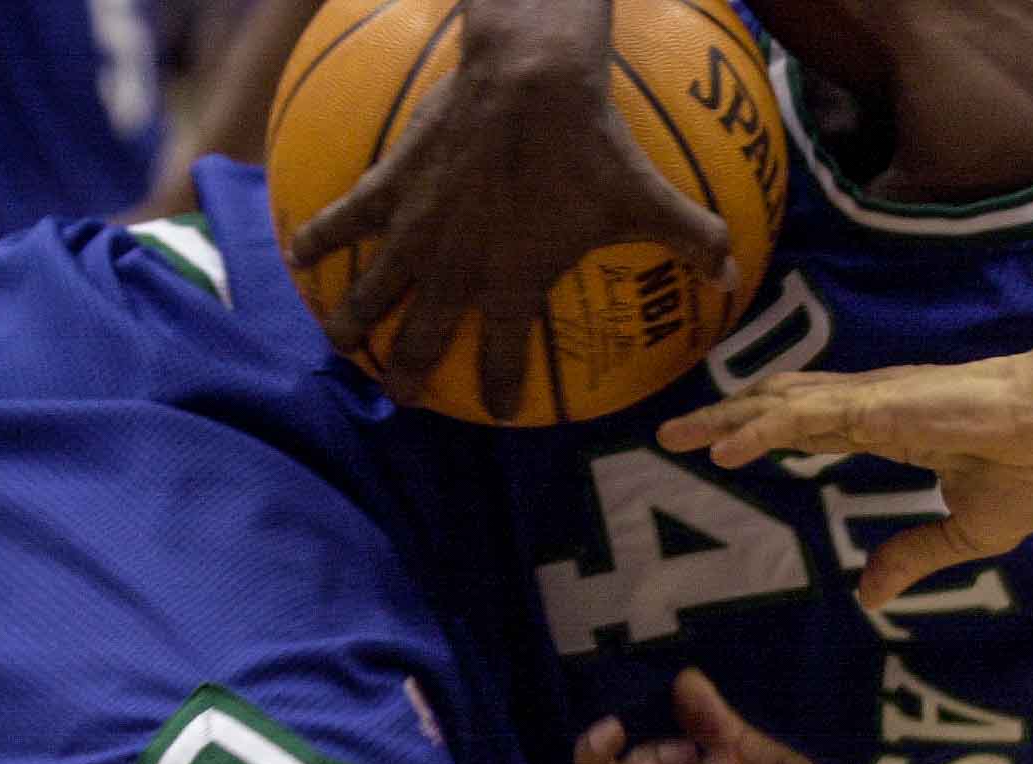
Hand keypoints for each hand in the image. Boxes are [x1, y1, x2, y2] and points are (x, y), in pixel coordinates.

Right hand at [288, 0, 735, 417]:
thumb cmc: (593, 147)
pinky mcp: (391, 184)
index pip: (504, 356)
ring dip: (353, 322)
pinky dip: (318, 237)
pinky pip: (343, 218)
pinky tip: (296, 256)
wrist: (532, 82)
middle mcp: (457, 268)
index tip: (498, 412)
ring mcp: (417, 229)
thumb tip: (735, 273)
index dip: (500, 389)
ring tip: (338, 344)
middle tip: (398, 394)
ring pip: (372, 290)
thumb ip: (694, 242)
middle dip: (408, 372)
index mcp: (512, 284)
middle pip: (422, 337)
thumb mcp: (651, 202)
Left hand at [657, 352, 1032, 606]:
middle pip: (781, 409)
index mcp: (890, 429)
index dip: (767, 433)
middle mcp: (871, 407)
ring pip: (781, 406)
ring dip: (725, 420)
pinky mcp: (878, 406)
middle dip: (725, 421)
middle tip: (671, 435)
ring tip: (673, 434)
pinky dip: (759, 431)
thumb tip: (868, 596)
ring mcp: (871, 401)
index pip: (811, 427)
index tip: (723, 448)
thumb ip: (914, 556)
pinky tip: (723, 448)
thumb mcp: (968, 532)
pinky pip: (806, 418)